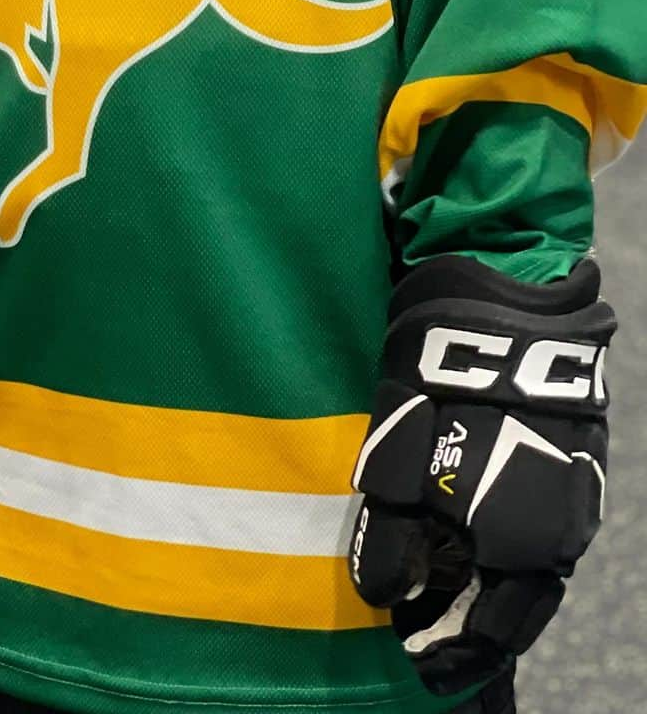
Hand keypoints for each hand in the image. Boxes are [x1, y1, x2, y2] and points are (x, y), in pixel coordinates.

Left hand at [349, 257, 613, 695]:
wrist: (506, 300)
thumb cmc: (439, 378)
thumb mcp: (397, 458)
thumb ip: (390, 538)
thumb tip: (384, 595)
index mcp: (520, 546)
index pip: (489, 635)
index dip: (450, 657)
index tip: (415, 662)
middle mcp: (560, 533)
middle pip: (518, 608)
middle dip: (472, 630)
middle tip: (428, 644)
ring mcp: (576, 496)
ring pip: (535, 569)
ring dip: (493, 588)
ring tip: (446, 592)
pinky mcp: (579, 458)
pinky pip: (545, 525)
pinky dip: (511, 545)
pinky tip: (477, 536)